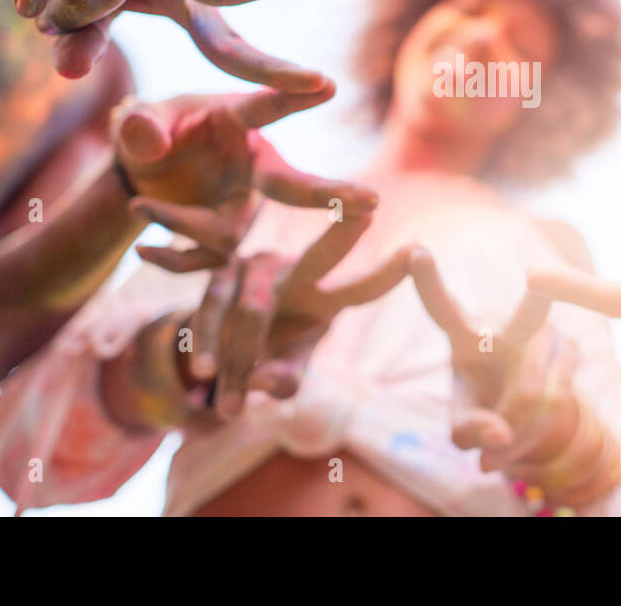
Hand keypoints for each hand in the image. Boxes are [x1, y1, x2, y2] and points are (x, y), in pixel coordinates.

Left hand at [111, 89, 376, 271]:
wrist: (143, 175)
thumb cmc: (152, 133)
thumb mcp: (139, 123)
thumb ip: (141, 127)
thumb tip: (147, 140)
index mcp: (237, 122)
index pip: (267, 108)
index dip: (294, 96)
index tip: (328, 83)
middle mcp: (252, 166)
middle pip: (292, 186)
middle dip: (329, 195)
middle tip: (372, 203)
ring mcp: (242, 206)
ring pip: (228, 233)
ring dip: (183, 223)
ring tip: (139, 204)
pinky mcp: (225, 239)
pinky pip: (204, 260)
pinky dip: (173, 258)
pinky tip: (145, 248)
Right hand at [187, 213, 411, 415]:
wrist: (215, 344)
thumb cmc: (267, 353)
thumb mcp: (284, 368)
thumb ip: (286, 377)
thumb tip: (272, 382)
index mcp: (324, 298)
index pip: (361, 289)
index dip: (388, 273)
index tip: (418, 250)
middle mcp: (295, 272)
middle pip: (322, 255)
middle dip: (344, 235)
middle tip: (366, 214)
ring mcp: (257, 267)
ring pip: (253, 310)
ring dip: (239, 359)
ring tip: (230, 407)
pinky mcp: (220, 274)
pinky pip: (213, 311)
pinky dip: (208, 344)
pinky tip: (202, 372)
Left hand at [409, 249, 620, 505]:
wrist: (526, 417)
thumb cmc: (482, 413)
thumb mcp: (462, 430)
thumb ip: (469, 432)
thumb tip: (502, 434)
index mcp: (465, 338)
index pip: (442, 309)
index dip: (429, 281)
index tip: (414, 248)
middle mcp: (507, 325)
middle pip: (528, 313)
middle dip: (539, 295)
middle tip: (538, 279)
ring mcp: (543, 332)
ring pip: (533, 395)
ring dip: (520, 434)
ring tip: (504, 446)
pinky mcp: (569, 348)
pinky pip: (557, 402)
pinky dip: (539, 433)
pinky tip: (528, 436)